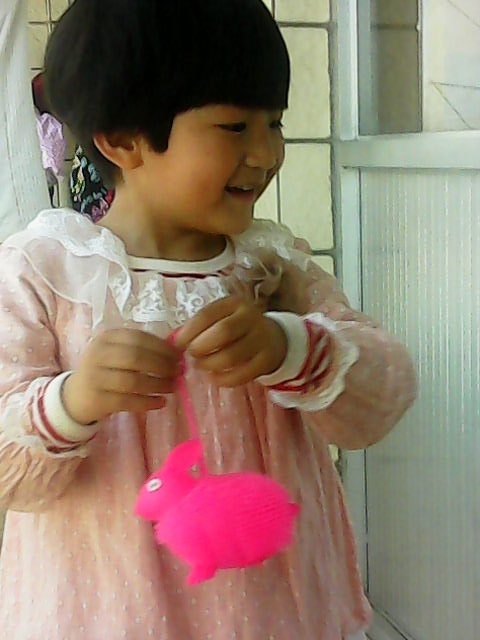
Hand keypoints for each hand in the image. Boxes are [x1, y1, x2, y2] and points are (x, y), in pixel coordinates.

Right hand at [62, 329, 179, 424]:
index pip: (138, 338)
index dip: (162, 347)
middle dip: (162, 365)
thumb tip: (177, 352)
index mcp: (106, 338)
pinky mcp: (97, 400)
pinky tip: (161, 403)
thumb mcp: (117, 354)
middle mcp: (98, 354)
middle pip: (136, 358)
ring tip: (172, 387)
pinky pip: (127, 401)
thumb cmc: (105, 371)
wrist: (75, 396)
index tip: (178, 356)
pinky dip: (148, 402)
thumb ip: (142, 350)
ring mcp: (95, 377)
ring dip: (158, 385)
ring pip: (133, 381)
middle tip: (178, 372)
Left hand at [175, 296, 287, 386]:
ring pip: (232, 356)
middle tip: (191, 355)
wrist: (272, 338)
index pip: (208, 314)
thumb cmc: (235, 328)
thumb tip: (176, 342)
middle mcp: (251, 317)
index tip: (177, 344)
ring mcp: (262, 338)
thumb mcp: (221, 318)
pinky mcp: (266, 360)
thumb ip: (200, 326)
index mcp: (234, 303)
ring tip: (200, 366)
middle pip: (223, 332)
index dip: (189, 331)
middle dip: (201, 347)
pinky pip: (242, 374)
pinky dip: (223, 379)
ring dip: (210, 364)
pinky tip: (213, 377)